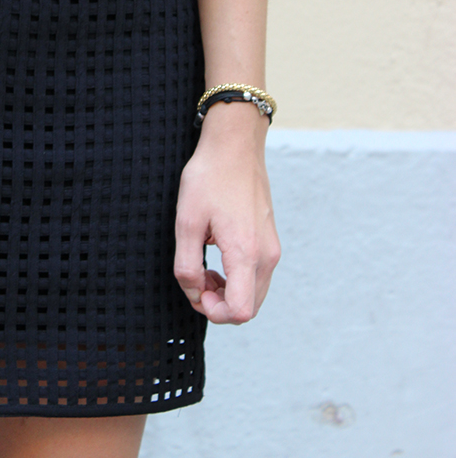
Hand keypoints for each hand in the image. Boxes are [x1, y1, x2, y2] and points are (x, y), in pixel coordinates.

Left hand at [173, 104, 280, 323]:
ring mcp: (271, 247)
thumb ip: (187, 264)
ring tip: (204, 269)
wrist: (235, 145)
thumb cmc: (209, 178)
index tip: (196, 290)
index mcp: (245, 253)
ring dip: (228, 292)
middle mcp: (266, 255)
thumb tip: (195, 291)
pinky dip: (237, 279)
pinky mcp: (269, 239)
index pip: (241, 312)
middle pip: (249, 308)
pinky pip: (256, 275)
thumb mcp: (187, 221)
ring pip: (254, 293)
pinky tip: (217, 257)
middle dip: (219, 304)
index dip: (214, 312)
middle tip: (196, 280)